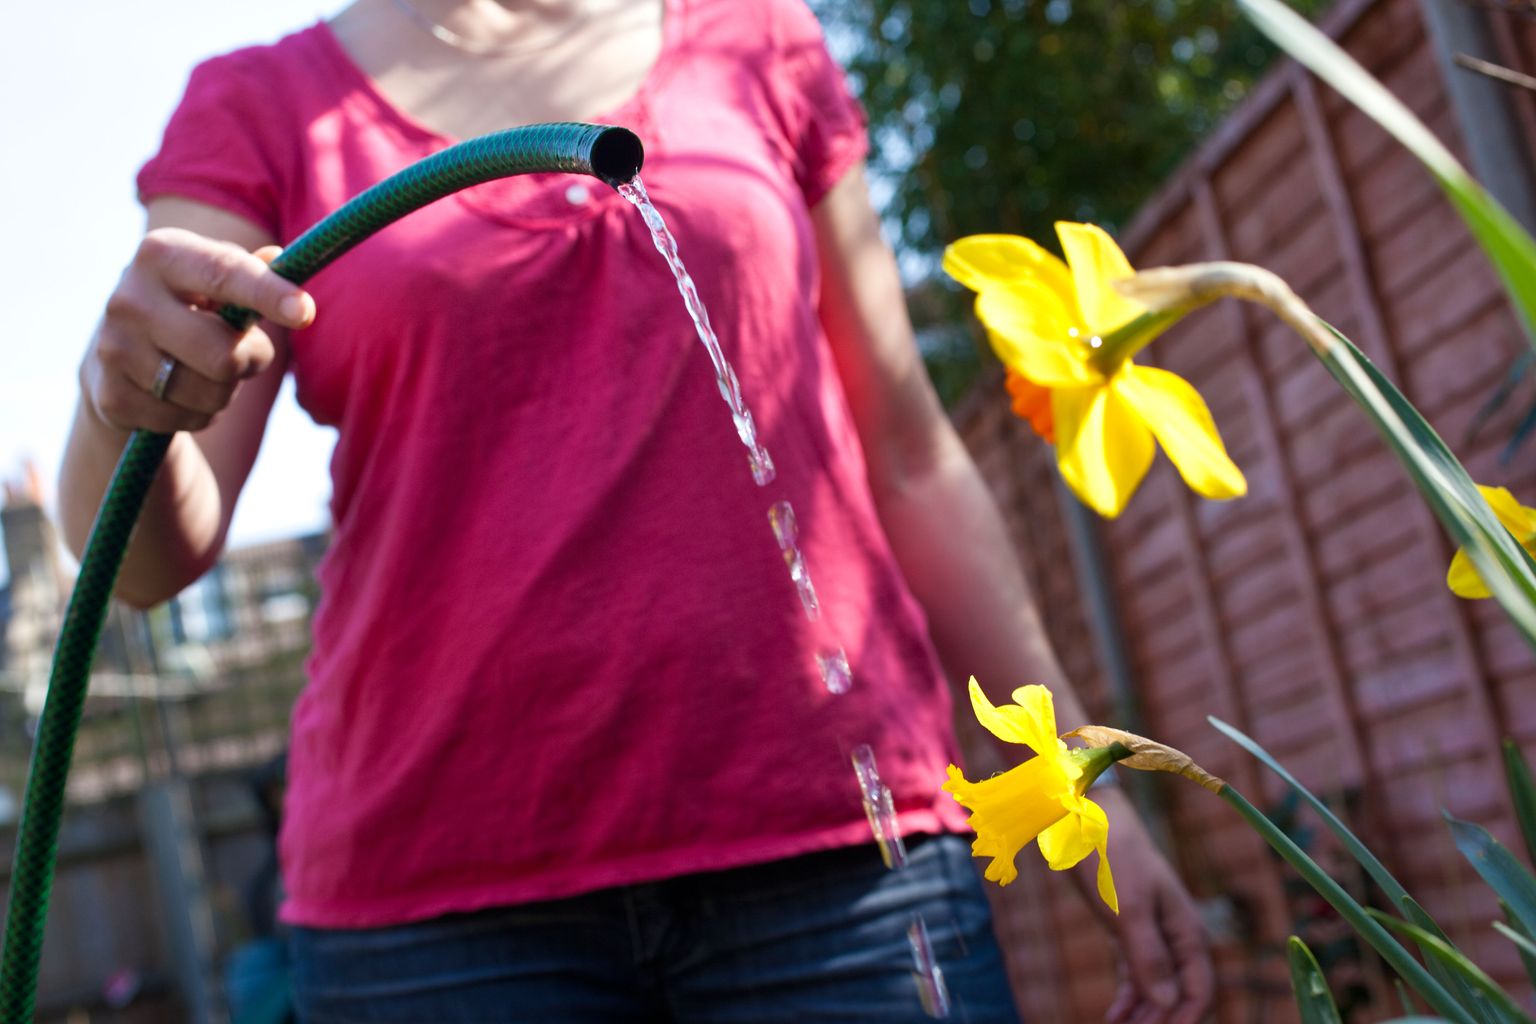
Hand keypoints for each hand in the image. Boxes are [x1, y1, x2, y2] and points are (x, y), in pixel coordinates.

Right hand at [82, 228, 313, 434]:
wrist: (117, 355)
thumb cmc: (190, 308)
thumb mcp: (217, 281)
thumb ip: (251, 272)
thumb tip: (278, 258)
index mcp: (161, 255)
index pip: (224, 273)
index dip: (267, 294)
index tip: (305, 312)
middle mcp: (129, 298)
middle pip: (225, 354)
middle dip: (251, 361)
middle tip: (244, 353)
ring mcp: (114, 349)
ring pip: (212, 393)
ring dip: (226, 391)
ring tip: (205, 370)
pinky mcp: (112, 397)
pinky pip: (189, 420)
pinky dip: (200, 413)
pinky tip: (180, 393)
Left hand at [1084, 789, 1213, 1023]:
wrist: (1085, 813)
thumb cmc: (1112, 854)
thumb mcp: (1129, 908)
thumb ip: (1148, 956)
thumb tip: (1166, 1005)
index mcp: (1185, 930)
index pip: (1199, 989)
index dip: (1185, 1019)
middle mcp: (1174, 934)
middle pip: (1177, 992)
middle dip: (1162, 1020)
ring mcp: (1150, 930)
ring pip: (1154, 985)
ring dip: (1142, 1013)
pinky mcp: (1126, 926)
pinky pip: (1134, 970)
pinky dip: (1126, 994)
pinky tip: (1113, 1015)